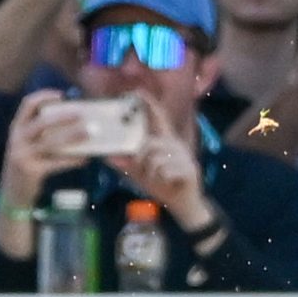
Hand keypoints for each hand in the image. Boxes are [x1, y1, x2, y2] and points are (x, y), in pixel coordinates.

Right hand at [0, 87, 88, 209]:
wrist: (13, 193)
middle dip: (63, 116)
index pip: (27, 104)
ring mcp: (23, 155)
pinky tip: (85, 159)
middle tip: (82, 114)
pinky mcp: (32, 170)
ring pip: (51, 142)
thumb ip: (40, 133)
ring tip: (89, 133)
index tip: (62, 95)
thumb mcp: (26, 145)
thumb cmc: (26, 165)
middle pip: (42, 121)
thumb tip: (71, 122)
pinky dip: (72, 160)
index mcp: (16, 128)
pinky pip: (56, 162)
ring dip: (72, 136)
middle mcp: (17, 138)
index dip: (44, 96)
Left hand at [108, 91, 209, 226]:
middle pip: (150, 144)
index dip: (148, 103)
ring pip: (156, 159)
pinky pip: (165, 171)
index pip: (157, 117)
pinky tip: (169, 183)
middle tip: (143, 172)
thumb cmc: (163, 186)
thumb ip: (127, 165)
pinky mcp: (190, 169)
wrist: (185, 205)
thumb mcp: (141, 175)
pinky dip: (162, 180)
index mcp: (164, 141)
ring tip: (158, 179)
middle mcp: (175, 145)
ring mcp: (184, 156)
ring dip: (151, 173)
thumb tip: (107, 157)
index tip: (137, 91)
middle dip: (141, 160)